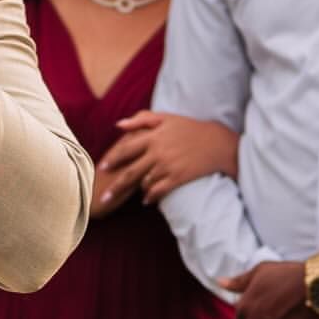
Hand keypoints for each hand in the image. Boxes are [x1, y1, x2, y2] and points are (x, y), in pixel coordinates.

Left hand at [98, 112, 239, 205]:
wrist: (216, 142)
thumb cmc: (189, 127)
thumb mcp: (166, 117)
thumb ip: (141, 119)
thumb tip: (118, 125)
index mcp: (152, 136)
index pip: (125, 150)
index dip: (112, 160)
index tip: (101, 168)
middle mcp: (157, 152)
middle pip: (130, 172)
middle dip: (114, 187)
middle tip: (102, 198)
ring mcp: (168, 166)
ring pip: (144, 183)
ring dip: (136, 190)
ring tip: (129, 195)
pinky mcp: (178, 177)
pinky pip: (158, 191)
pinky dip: (150, 196)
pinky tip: (146, 200)